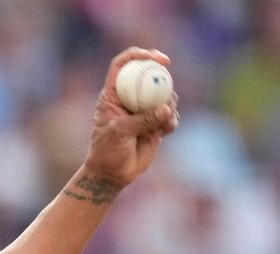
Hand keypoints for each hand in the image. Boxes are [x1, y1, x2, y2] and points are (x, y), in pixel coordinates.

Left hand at [82, 47, 179, 189]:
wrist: (113, 173)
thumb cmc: (107, 151)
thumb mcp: (120, 132)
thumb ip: (142, 119)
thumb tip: (167, 108)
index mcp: (113, 94)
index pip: (123, 65)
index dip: (138, 55)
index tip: (154, 57)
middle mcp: (129, 98)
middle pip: (148, 74)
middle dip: (161, 72)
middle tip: (169, 70)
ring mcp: (143, 110)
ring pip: (163, 95)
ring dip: (169, 102)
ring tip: (163, 119)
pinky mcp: (155, 124)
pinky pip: (170, 115)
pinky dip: (171, 120)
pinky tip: (165, 131)